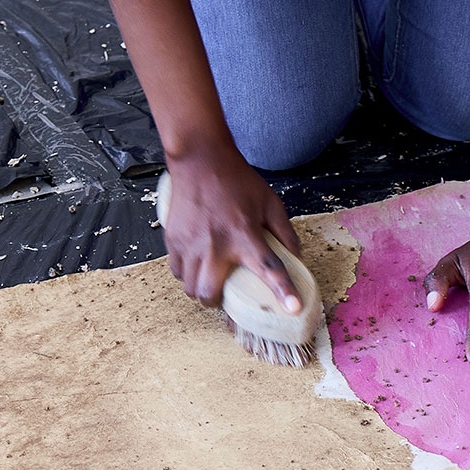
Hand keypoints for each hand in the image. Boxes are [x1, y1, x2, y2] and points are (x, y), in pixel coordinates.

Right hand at [160, 143, 303, 310]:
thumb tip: (296, 258)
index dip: (283, 291)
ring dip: (200, 290)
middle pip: (209, 293)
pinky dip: (186, 275)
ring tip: (209, 280)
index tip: (293, 309)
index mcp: (244, 235)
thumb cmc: (237, 181)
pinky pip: (177, 271)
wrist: (200, 161)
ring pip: (190, 287)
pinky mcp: (173, 240)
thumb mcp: (270, 203)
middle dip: (217, 303)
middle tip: (224, 295)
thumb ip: (285, 233)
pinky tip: (196, 265)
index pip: (269, 269)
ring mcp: (191, 244)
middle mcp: (216, 244)